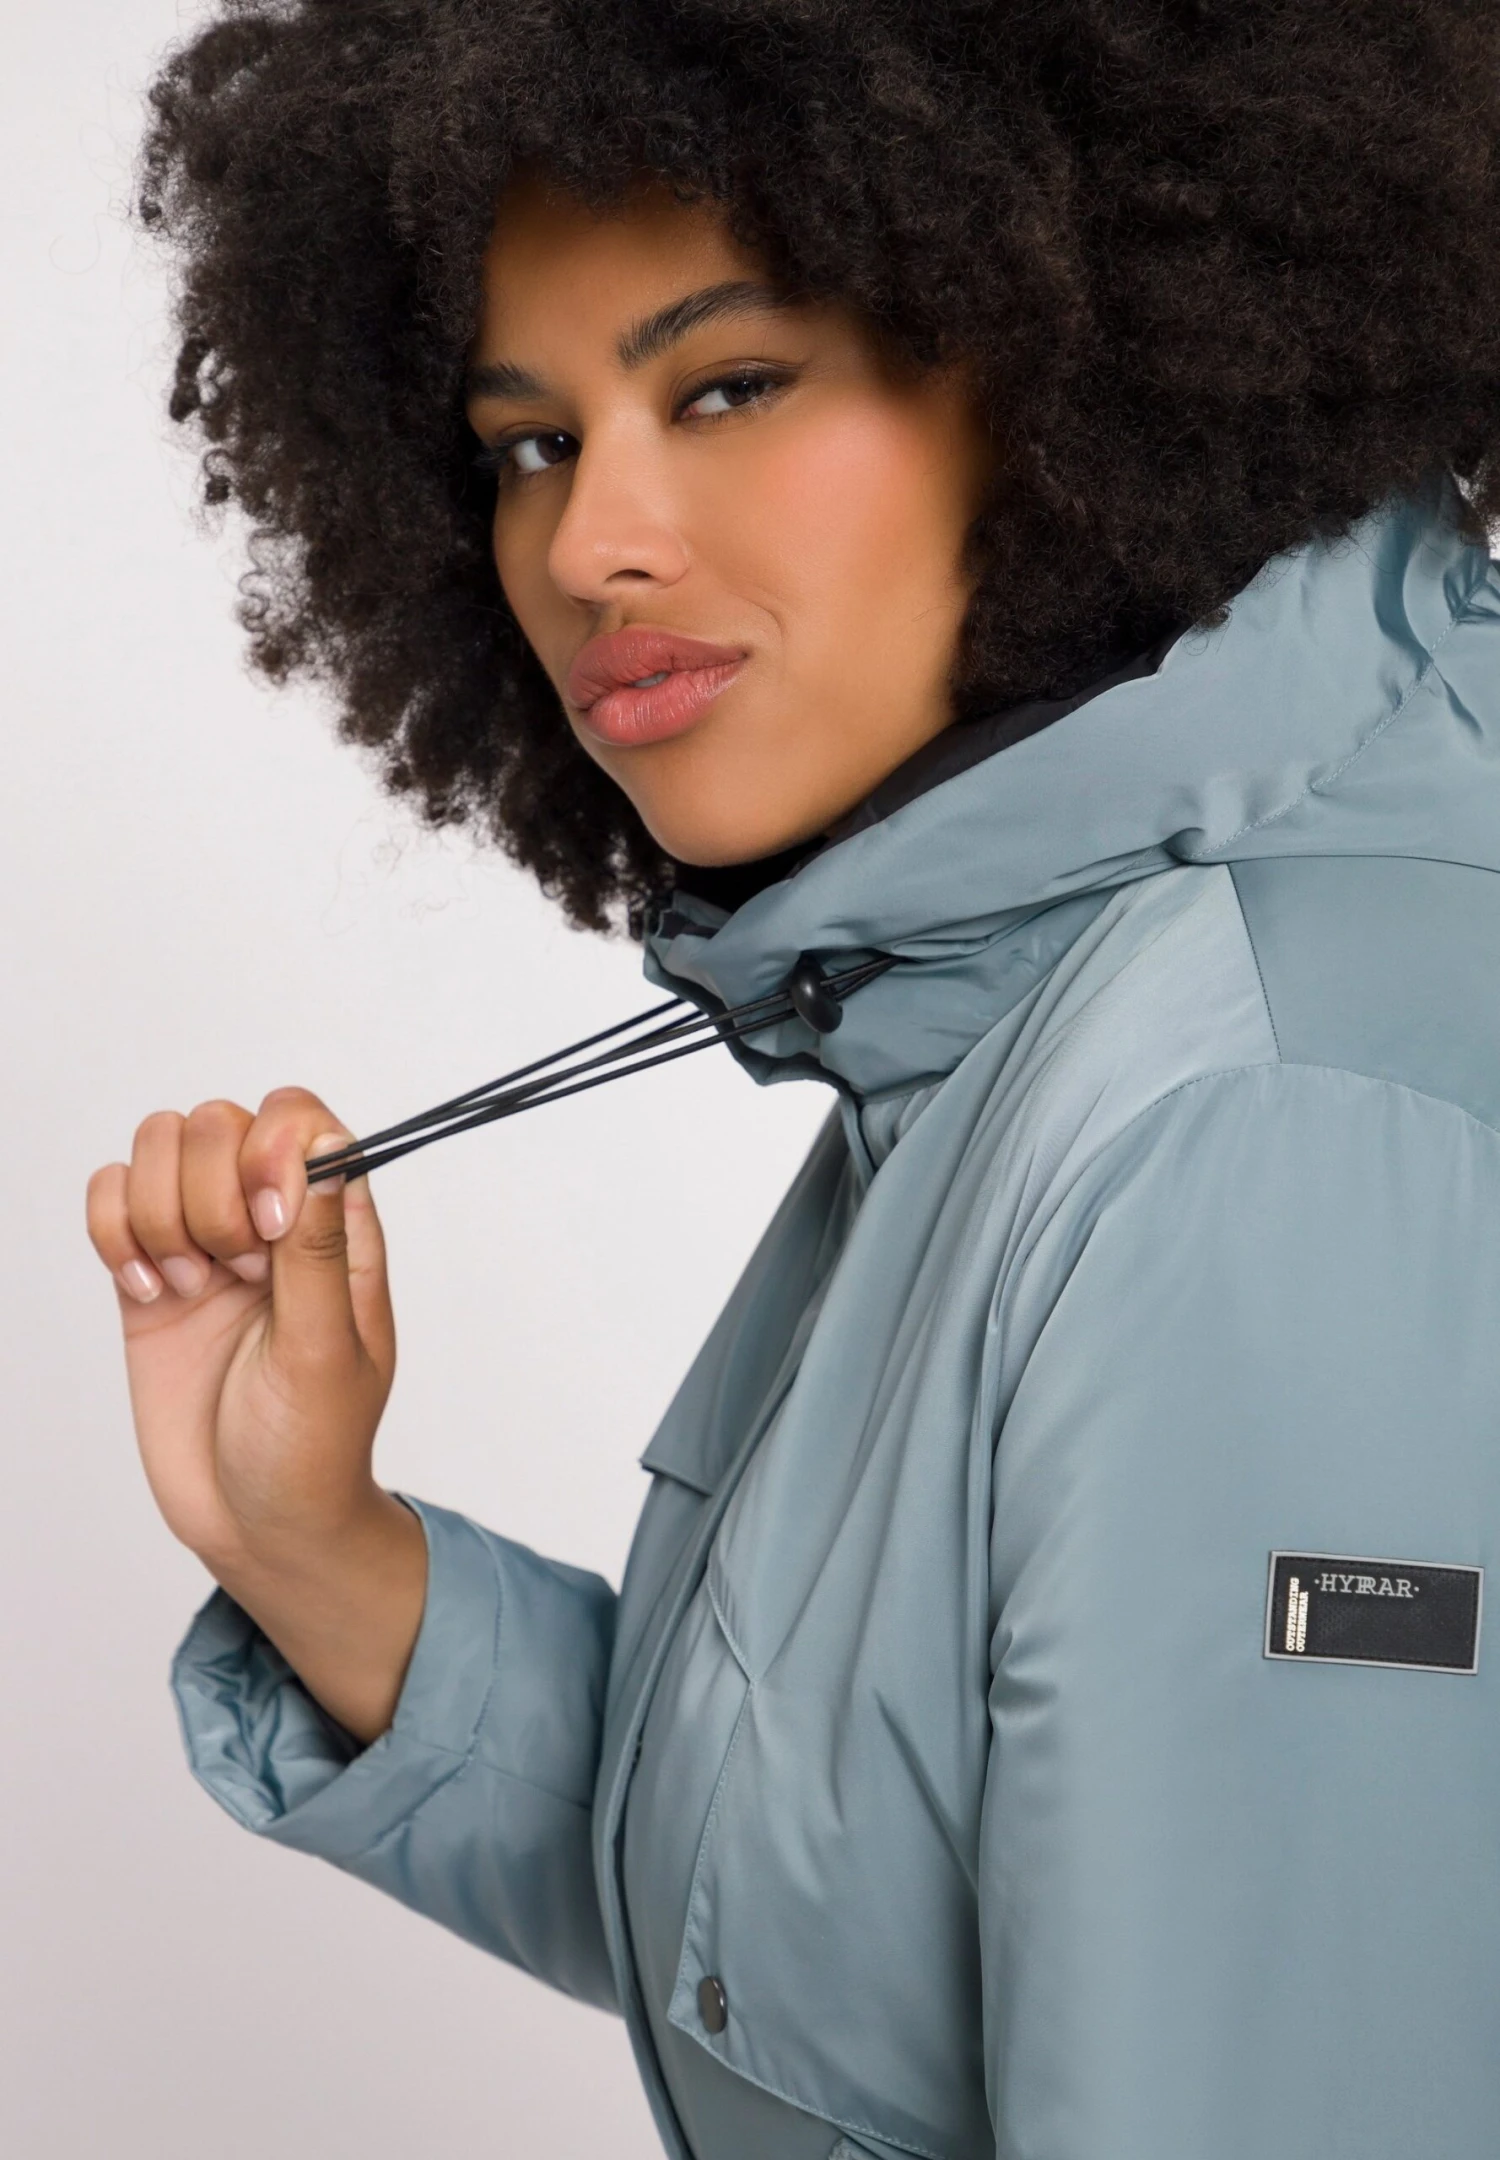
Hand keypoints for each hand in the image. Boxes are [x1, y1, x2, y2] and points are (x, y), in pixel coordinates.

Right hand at [86, 1089, 395, 1570]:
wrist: (255, 1521)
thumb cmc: (314, 1446)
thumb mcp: (327, 1352)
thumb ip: (318, 1250)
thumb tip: (324, 1146)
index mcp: (335, 1226)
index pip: (302, 1119)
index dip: (272, 1148)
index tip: (267, 1226)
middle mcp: (272, 1217)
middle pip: (219, 1121)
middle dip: (212, 1195)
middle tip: (238, 1277)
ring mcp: (207, 1240)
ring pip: (159, 1145)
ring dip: (161, 1213)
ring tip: (193, 1288)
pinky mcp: (148, 1270)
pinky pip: (110, 1195)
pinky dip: (113, 1233)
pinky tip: (149, 1293)